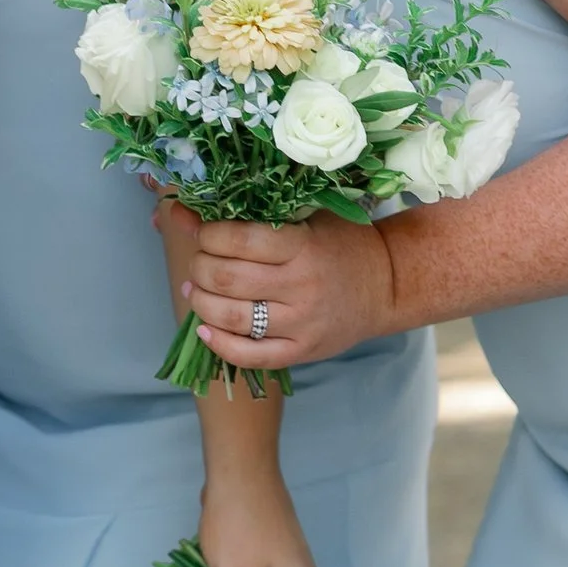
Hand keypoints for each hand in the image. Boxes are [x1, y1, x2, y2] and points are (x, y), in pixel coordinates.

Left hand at [183, 212, 401, 371]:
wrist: (387, 285)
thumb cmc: (340, 243)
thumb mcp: (303, 218)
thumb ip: (249, 214)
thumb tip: (180, 210)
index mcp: (302, 246)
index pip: (238, 239)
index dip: (207, 234)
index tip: (202, 231)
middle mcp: (301, 286)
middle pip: (226, 278)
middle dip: (199, 267)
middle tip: (199, 262)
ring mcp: (302, 324)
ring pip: (231, 317)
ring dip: (200, 302)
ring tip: (196, 290)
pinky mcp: (302, 352)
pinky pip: (250, 356)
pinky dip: (219, 344)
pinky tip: (205, 329)